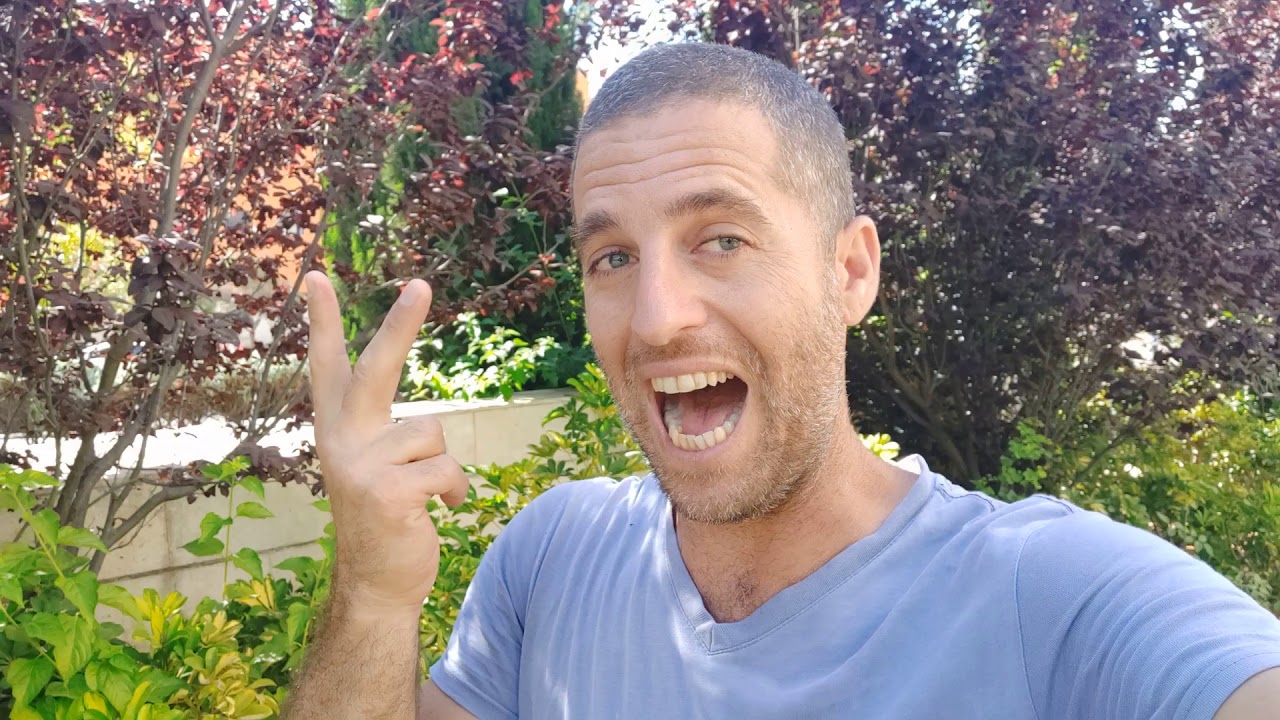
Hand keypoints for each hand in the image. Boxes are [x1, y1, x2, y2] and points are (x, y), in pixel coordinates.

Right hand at [304, 271, 468, 613]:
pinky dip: (454, 493)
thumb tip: (424, 426)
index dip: (323, 321)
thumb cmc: (386, 521)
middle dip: (400, 324)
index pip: (327, 366)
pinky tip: (436, 513)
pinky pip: (446, 471)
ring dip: (442, 467)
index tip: (314, 276)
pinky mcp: (387, 491)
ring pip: (433, 434)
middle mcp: (340, 441)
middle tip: (421, 284)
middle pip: (376, 368)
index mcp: (337, 430)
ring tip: (422, 497)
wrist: (377, 587)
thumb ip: (386, 435)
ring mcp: (360, 466)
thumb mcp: (376, 470)